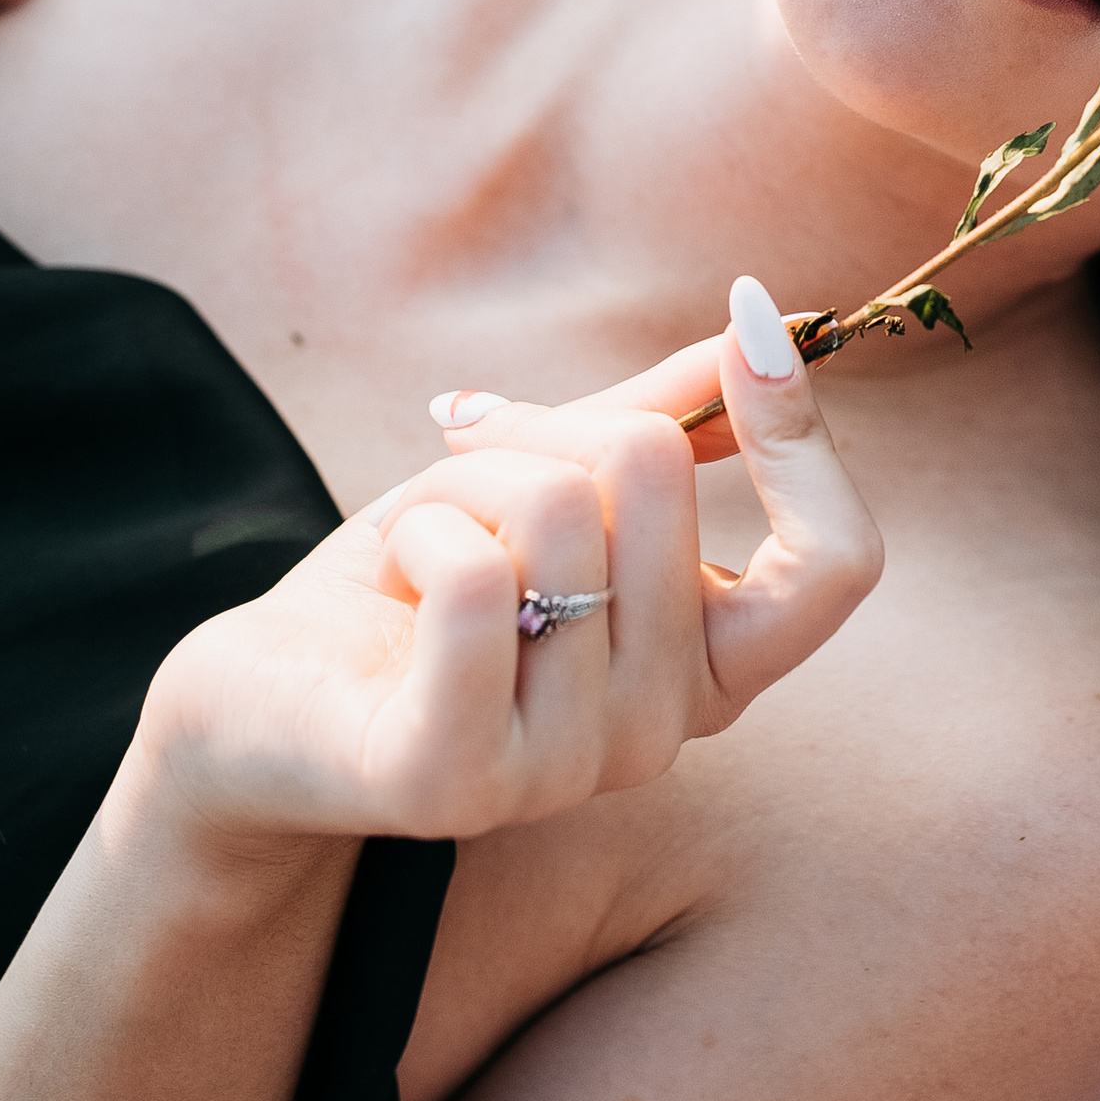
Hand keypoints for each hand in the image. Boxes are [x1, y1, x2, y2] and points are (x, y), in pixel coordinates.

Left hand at [136, 283, 883, 848]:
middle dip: (552, 421)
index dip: (806, 436)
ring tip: (426, 531)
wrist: (260, 697)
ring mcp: (564, 769)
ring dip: (467, 477)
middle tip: (481, 446)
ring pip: (558, 512)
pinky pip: (480, 580)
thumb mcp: (552, 477)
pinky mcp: (456, 779)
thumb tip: (778, 320)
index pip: (839, 563)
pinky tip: (397, 573)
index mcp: (708, 667)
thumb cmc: (419, 582)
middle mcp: (660, 734)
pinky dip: (422, 527)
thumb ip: (672, 415)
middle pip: (662, 483)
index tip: (751, 331)